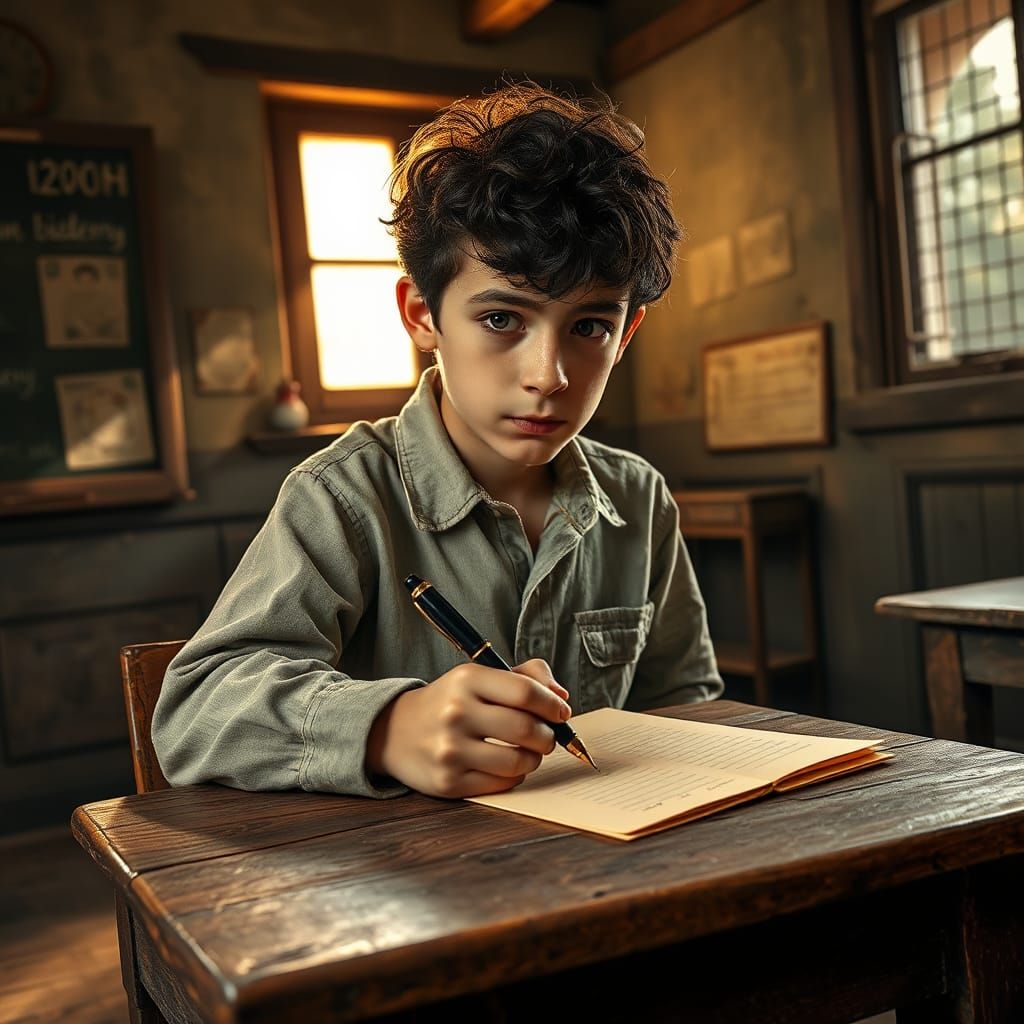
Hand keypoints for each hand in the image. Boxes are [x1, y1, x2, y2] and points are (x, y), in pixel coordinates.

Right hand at [366, 659, 571, 797]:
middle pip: (526, 728)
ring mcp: (450, 750)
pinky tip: (506, 765)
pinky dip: (515, 776)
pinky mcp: (448, 782)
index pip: (525, 692)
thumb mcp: (480, 676)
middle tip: (547, 736)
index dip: (552, 705)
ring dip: (534, 758)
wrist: (396, 731)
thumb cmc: (451, 701)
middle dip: (548, 735)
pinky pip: (503, 784)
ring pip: (519, 761)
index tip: (561, 712)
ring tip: (528, 751)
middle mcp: (456, 713)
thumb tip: (561, 698)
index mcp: (466, 679)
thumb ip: (526, 676)